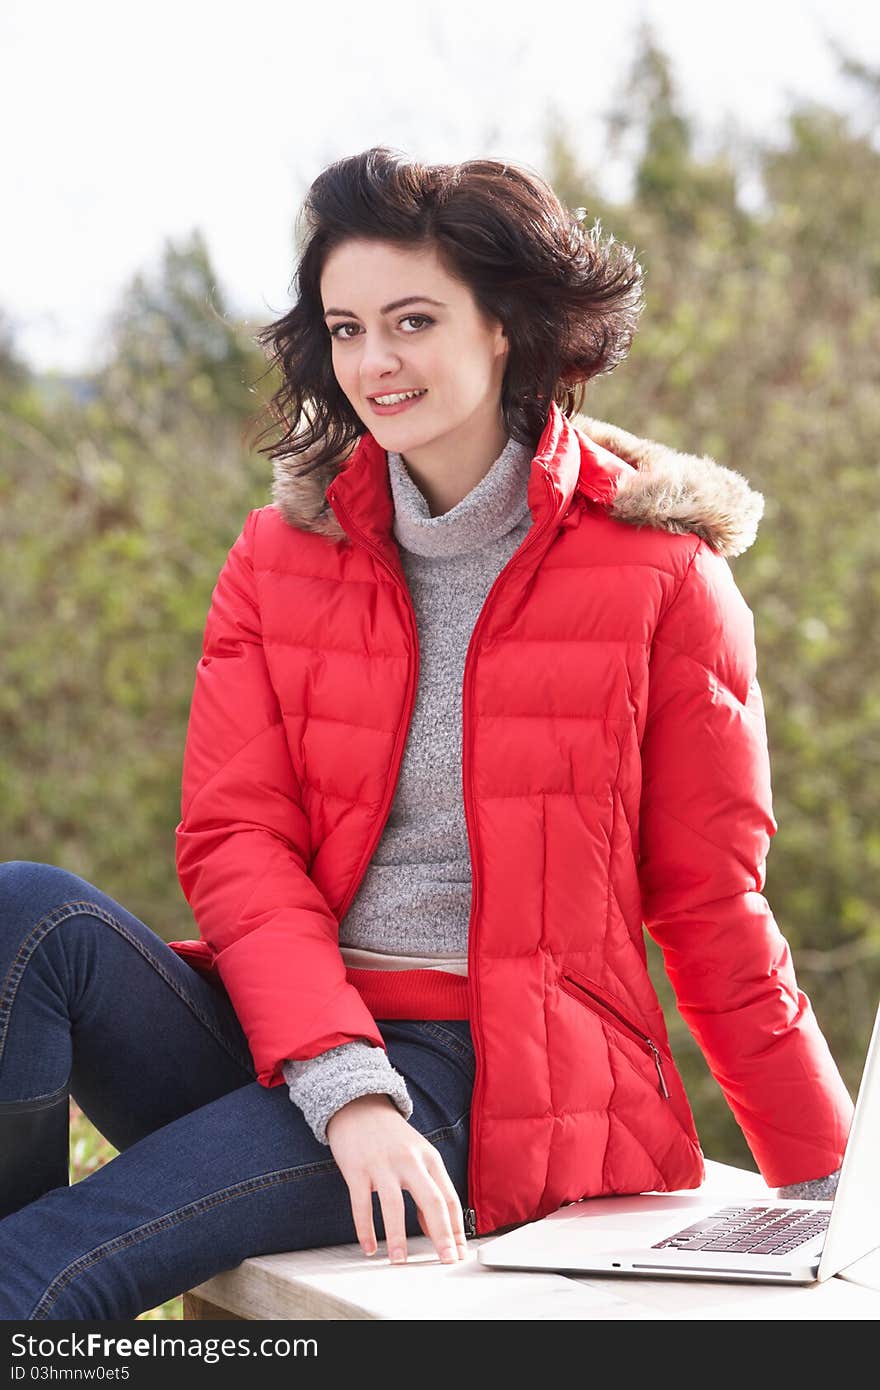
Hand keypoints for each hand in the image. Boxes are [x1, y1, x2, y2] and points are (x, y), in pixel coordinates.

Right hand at [325, 1093, 466, 1264]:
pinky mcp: (357, 1168)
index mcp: (429, 1158)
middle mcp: (409, 1160)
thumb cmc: (392, 1137)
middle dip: (442, 1234)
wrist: (359, 1105)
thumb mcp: (418, 1156)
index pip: (449, 1198)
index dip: (457, 1228)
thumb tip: (436, 1230)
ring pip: (394, 1205)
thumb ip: (429, 1189)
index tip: (459, 1253)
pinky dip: (365, 1229)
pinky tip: (369, 1247)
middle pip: (431, 1200)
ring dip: (398, 1237)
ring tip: (400, 1261)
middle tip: (445, 1260)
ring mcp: (382, 1164)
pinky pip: (361, 1204)